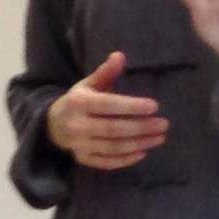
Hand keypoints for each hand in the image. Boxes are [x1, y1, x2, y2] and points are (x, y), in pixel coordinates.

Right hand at [44, 52, 168, 172]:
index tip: (155, 106)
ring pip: (113, 147)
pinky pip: (107, 162)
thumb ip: (105, 72)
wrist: (54, 125)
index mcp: (79, 103)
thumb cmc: (78, 101)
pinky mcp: (83, 159)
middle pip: (113, 129)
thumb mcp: (88, 84)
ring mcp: (79, 145)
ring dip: (139, 144)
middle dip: (141, 128)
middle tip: (164, 124)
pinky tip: (143, 152)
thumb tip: (119, 56)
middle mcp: (77, 125)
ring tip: (160, 138)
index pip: (108, 105)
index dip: (132, 106)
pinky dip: (126, 159)